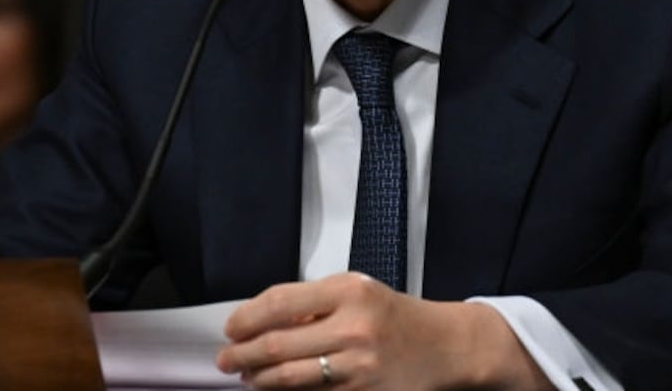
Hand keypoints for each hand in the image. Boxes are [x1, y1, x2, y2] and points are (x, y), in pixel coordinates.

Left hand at [215, 272, 549, 388]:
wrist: (445, 346)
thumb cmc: (395, 317)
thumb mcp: (357, 292)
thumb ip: (313, 302)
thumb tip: (261, 322)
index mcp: (349, 291)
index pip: (279, 303)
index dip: (245, 318)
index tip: (231, 328)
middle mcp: (353, 328)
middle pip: (276, 345)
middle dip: (242, 355)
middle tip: (226, 359)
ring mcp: (358, 367)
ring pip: (288, 378)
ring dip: (258, 380)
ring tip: (246, 377)